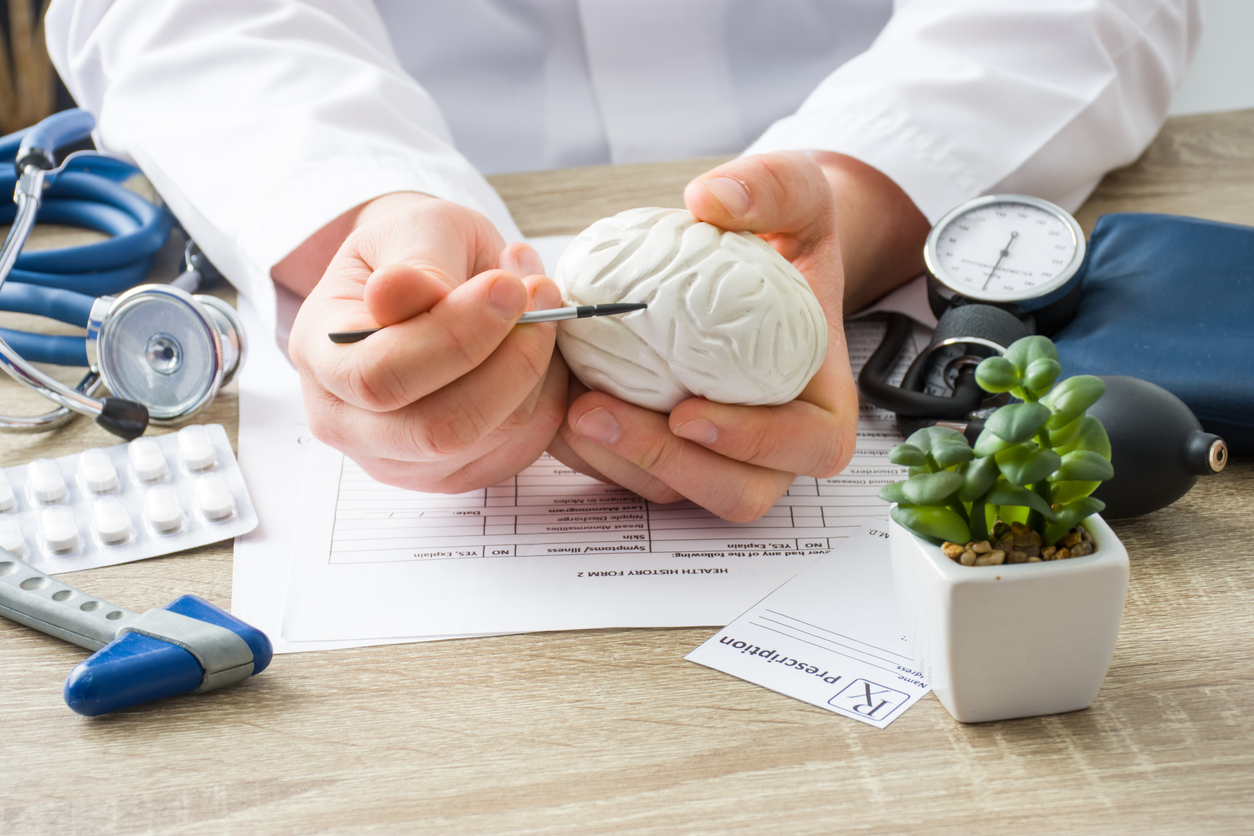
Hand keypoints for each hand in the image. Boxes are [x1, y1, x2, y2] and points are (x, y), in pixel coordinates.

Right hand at [285, 193, 568, 491]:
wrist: (423, 281)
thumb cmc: (412, 252)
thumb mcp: (411, 228)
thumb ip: (415, 261)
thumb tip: (406, 291)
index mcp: (321, 357)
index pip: (379, 377)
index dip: (454, 338)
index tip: (508, 287)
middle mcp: (348, 424)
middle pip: (437, 430)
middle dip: (509, 363)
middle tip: (542, 297)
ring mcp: (400, 460)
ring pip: (488, 440)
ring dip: (535, 373)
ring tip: (541, 308)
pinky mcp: (453, 473)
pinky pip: (519, 449)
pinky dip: (545, 398)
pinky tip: (536, 349)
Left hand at [551, 152, 861, 521]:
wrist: (751, 264)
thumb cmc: (784, 241)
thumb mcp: (796, 199)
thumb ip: (774, 187)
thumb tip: (712, 199)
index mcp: (821, 400)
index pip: (809, 447)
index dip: (756, 444)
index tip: (688, 413)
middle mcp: (774, 445)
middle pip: (736, 491)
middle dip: (665, 464)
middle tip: (599, 412)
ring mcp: (719, 458)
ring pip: (675, 491)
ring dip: (618, 461)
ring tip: (567, 407)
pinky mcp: (668, 456)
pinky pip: (630, 476)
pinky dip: (592, 451)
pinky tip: (555, 403)